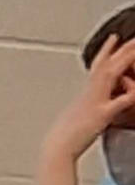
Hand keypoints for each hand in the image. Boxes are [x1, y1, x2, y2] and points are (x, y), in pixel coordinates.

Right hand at [36, 33, 134, 184]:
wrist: (58, 147)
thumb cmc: (68, 134)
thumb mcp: (81, 115)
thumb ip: (92, 105)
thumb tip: (97, 105)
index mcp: (87, 92)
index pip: (99, 65)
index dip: (108, 49)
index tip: (116, 37)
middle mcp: (91, 92)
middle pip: (108, 63)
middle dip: (122, 48)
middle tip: (134, 37)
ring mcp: (96, 101)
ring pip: (112, 74)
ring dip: (125, 59)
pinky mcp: (101, 115)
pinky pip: (119, 102)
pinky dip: (130, 94)